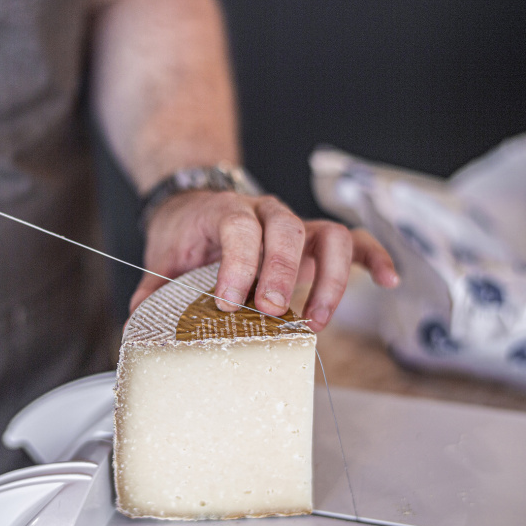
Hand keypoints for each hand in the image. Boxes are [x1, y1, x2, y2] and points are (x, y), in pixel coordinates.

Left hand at [129, 191, 398, 331]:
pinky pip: (355, 242)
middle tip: (272, 313)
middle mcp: (266, 213)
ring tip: (315, 321)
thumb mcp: (163, 257)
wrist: (197, 204)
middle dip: (284, 275)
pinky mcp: (316, 240)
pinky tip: (388, 281)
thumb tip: (137, 319)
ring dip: (330, 280)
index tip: (230, 302)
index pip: (240, 230)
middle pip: (289, 232)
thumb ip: (153, 287)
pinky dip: (375, 258)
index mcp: (226, 213)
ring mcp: (295, 225)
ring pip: (330, 236)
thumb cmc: (185, 233)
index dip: (239, 265)